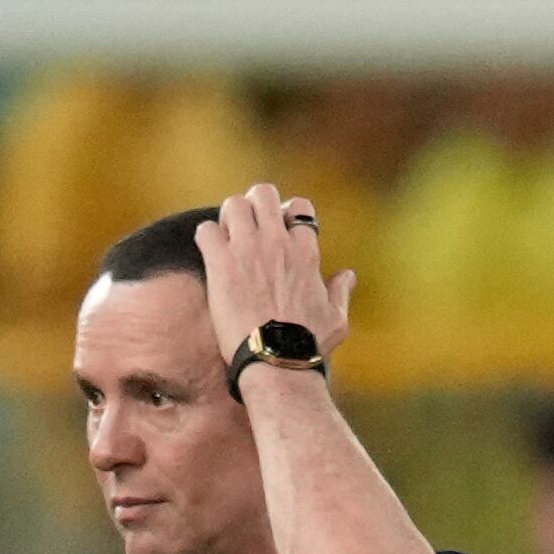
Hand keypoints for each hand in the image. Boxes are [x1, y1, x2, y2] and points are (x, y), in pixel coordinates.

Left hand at [196, 183, 355, 374]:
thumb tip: (347, 275)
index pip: (298, 207)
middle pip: (262, 193)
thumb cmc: (308, 345)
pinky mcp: (220, 262)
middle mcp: (277, 242)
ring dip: (228, 217)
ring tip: (228, 238)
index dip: (287, 213)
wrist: (276, 360)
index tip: (280, 229)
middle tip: (248, 227)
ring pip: (232, 204)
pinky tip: (211, 255)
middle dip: (254, 205)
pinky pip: (206, 229)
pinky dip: (207, 238)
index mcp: (306, 252)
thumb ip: (341, 291)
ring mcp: (247, 249)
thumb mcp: (336, 318)